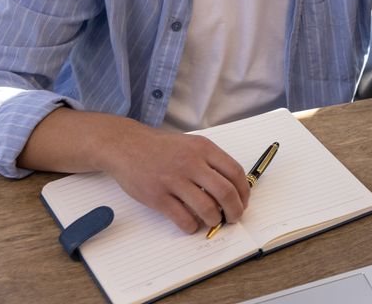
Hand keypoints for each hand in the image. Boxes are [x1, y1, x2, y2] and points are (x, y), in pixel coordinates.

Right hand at [103, 123, 250, 233]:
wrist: (127, 146)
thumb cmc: (162, 148)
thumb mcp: (192, 144)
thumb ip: (211, 162)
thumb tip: (233, 188)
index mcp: (204, 149)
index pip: (235, 172)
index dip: (243, 191)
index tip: (243, 201)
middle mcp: (191, 163)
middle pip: (225, 192)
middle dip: (235, 210)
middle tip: (234, 217)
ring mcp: (173, 180)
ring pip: (206, 208)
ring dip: (214, 220)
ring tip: (213, 221)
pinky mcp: (157, 196)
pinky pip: (183, 218)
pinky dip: (192, 226)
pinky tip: (192, 225)